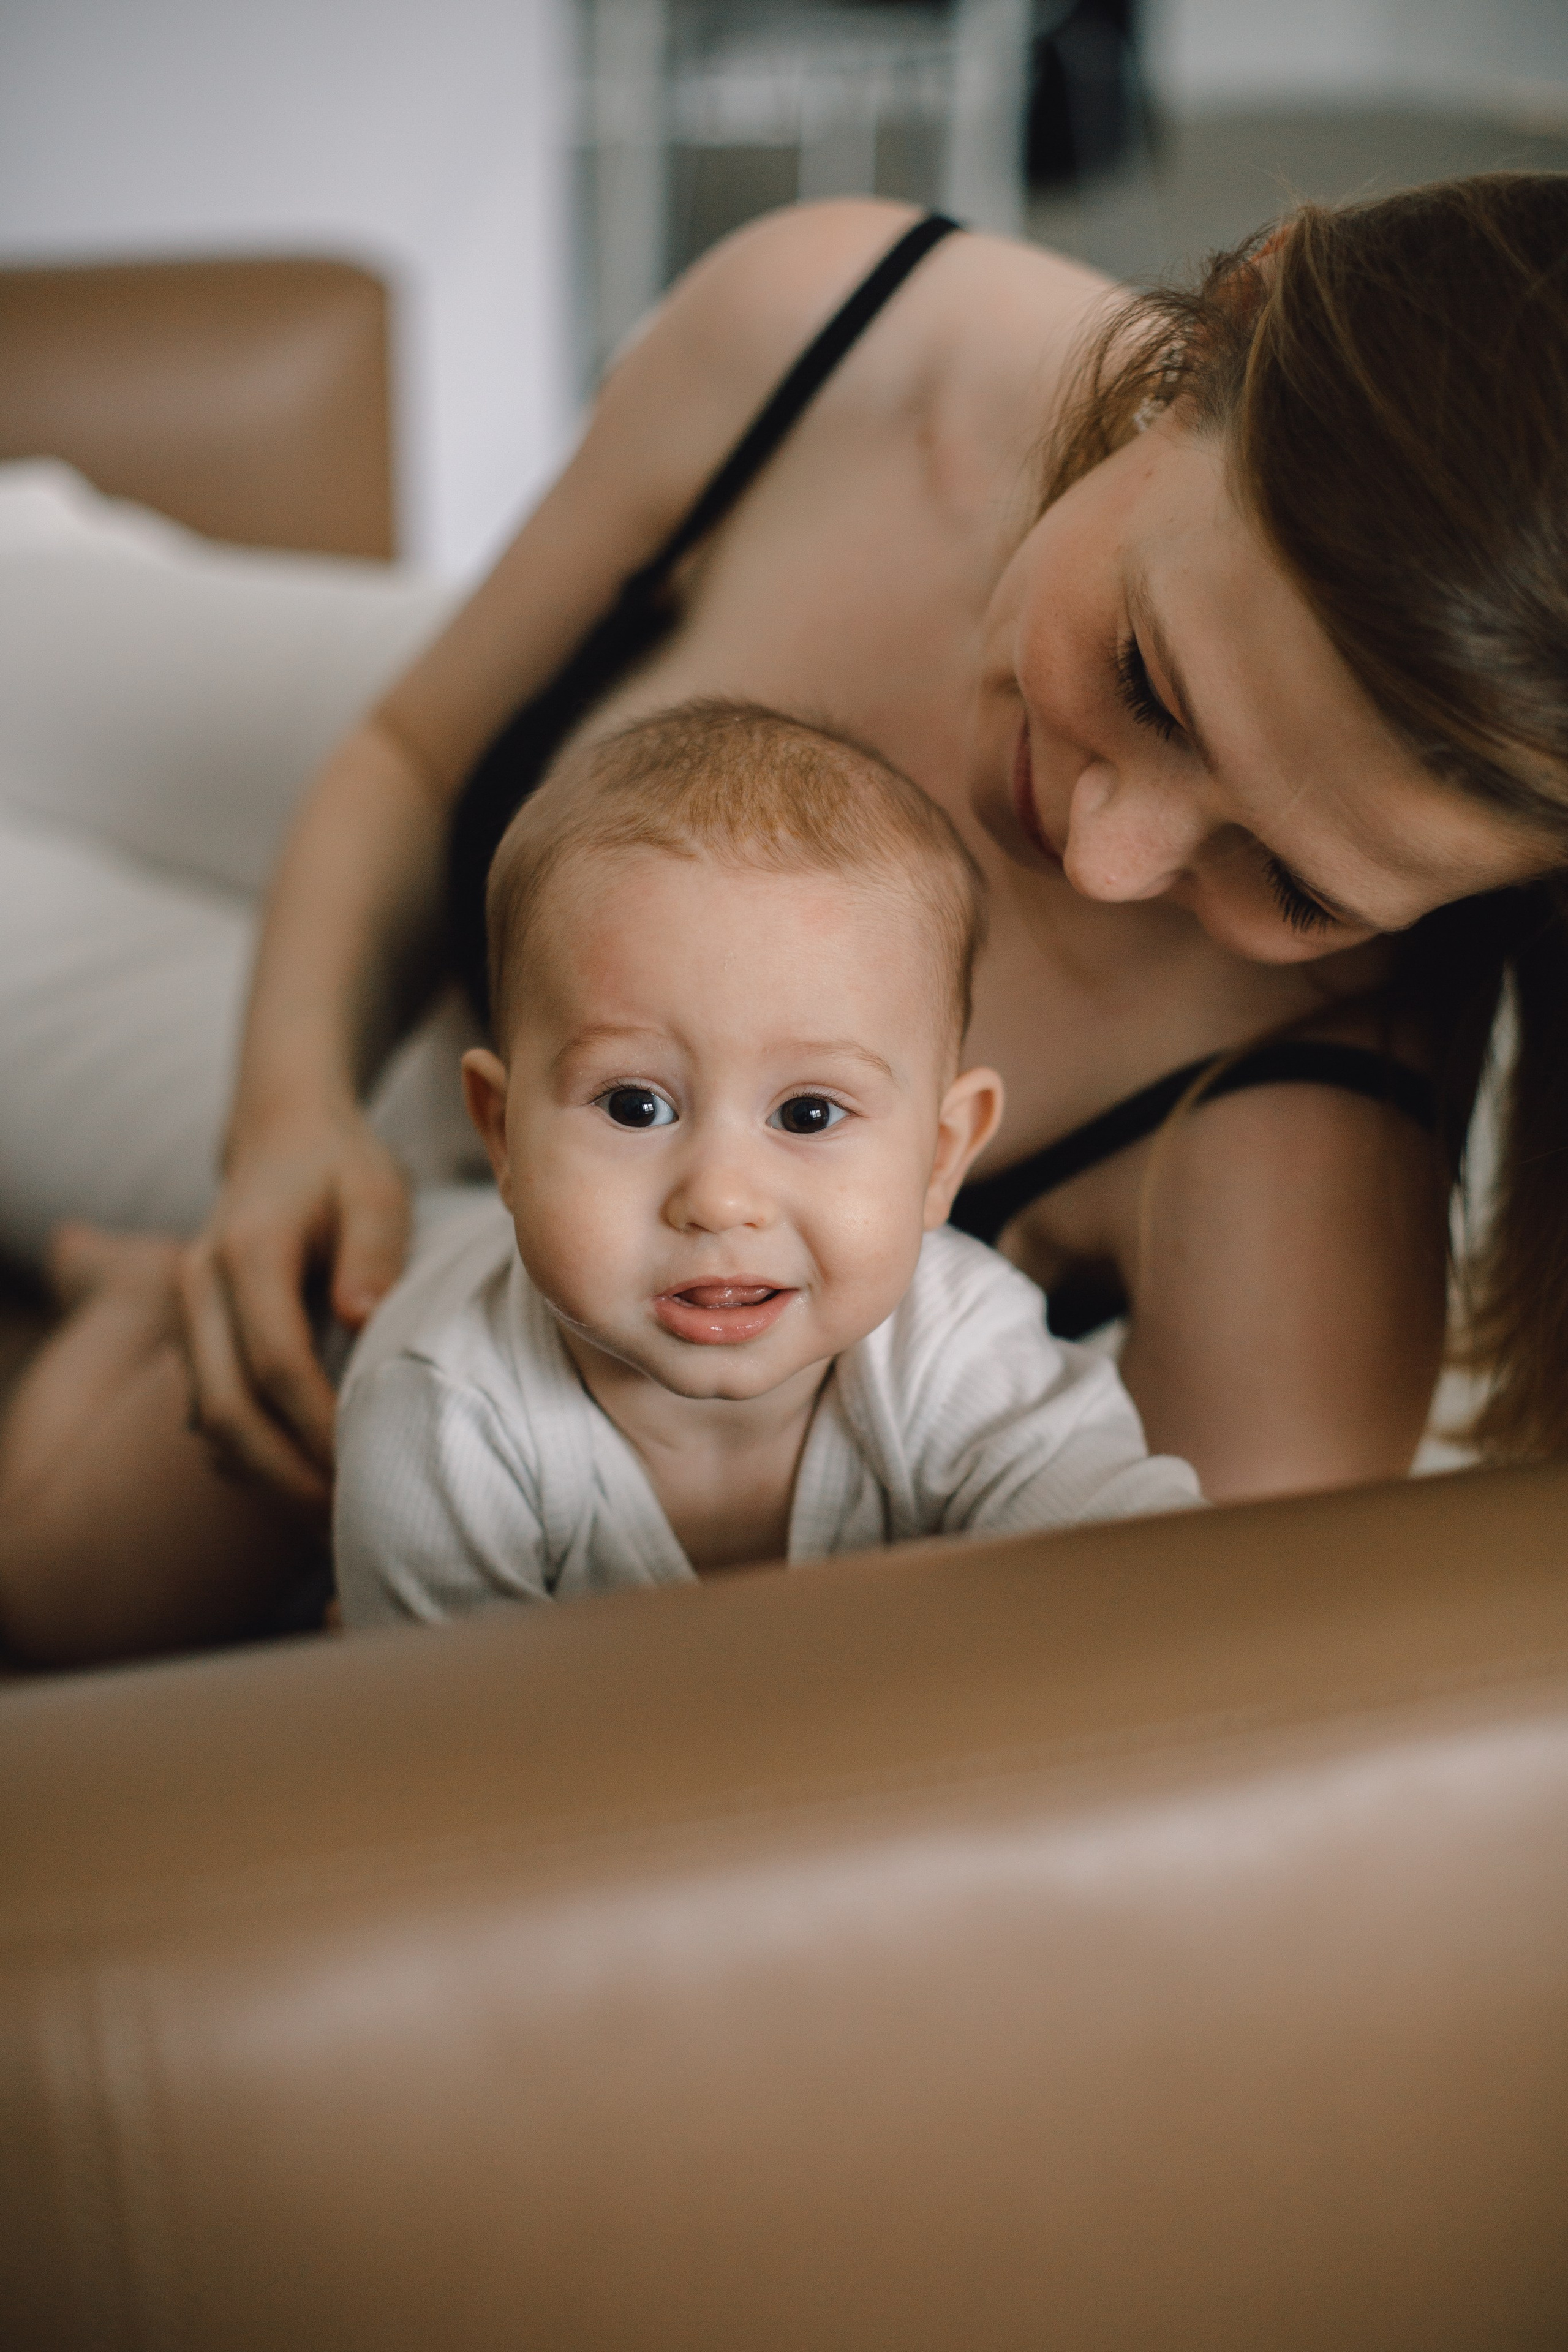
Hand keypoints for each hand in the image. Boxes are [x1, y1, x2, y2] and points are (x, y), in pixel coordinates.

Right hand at [179, 1107, 410, 1507]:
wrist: (281, 1134)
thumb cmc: (342, 1165)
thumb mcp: (377, 1187)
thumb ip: (373, 1246)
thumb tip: (362, 1313)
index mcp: (247, 1252)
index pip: (276, 1363)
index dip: (317, 1426)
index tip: (362, 1471)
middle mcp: (198, 1285)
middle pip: (227, 1409)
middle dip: (284, 1475)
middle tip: (345, 1520)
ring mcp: (187, 1312)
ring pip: (209, 1420)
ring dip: (264, 1475)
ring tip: (330, 1515)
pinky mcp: (193, 1334)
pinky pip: (210, 1411)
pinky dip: (250, 1455)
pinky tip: (304, 1477)